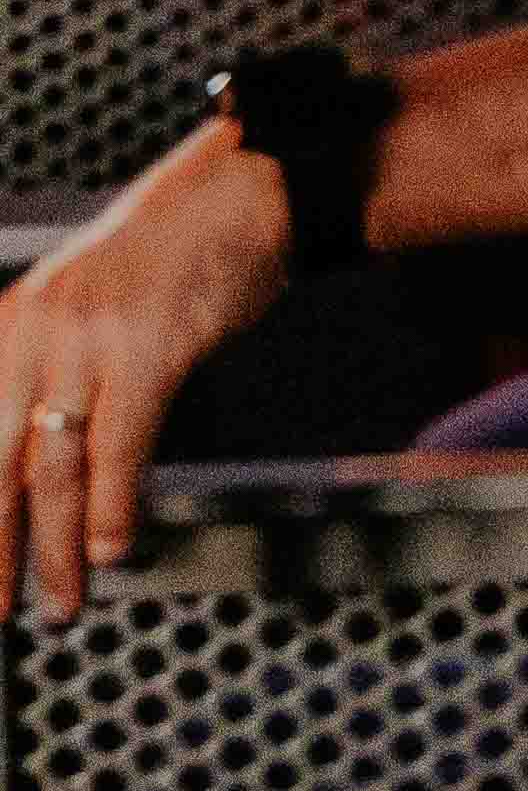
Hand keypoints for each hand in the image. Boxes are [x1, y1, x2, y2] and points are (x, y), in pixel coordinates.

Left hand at [0, 128, 293, 616]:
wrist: (240, 194)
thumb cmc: (167, 256)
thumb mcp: (80, 311)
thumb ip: (51, 379)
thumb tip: (35, 474)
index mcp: (4, 331)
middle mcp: (31, 335)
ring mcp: (86, 340)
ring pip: (50, 467)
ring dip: (53, 546)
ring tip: (61, 596)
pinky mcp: (147, 347)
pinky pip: (119, 446)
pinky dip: (112, 506)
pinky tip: (112, 545)